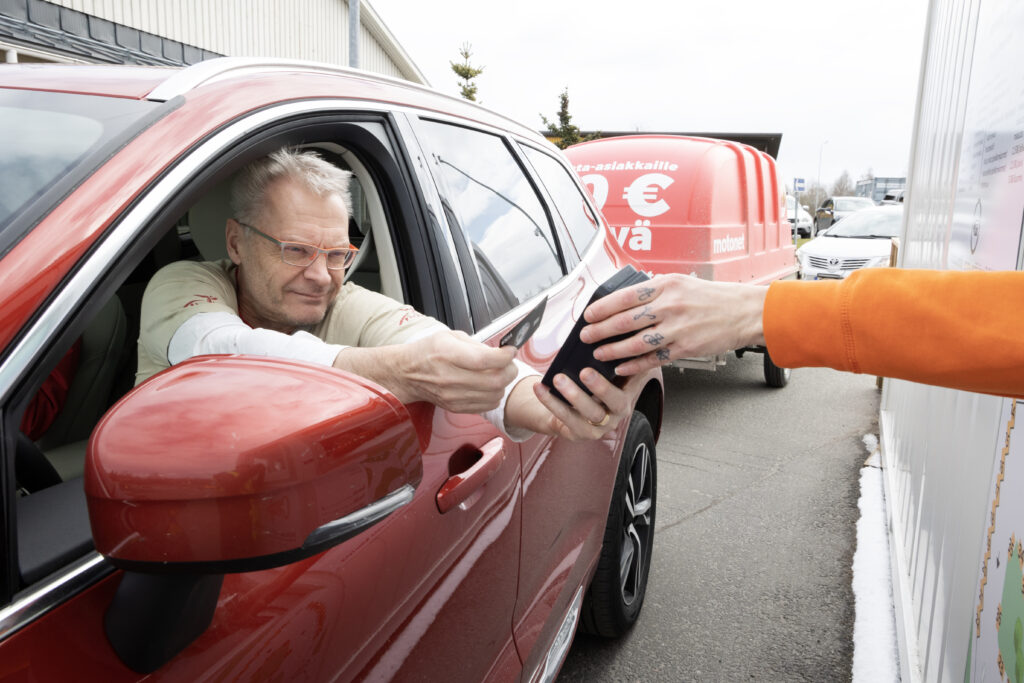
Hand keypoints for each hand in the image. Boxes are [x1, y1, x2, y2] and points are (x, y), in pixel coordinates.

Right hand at [335, 330, 516, 412]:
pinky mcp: (456, 407)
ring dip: (503, 384)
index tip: (510, 350)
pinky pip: (487, 405)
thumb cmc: (428, 352)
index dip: (504, 356)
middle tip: (509, 363)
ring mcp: (452, 395)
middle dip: (510, 370)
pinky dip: (494, 395)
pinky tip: (488, 385)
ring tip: (498, 373)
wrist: (407, 373)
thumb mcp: (450, 336)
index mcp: (447, 353)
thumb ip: (477, 344)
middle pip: (494, 380)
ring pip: (494, 395)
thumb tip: (502, 352)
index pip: (484, 359)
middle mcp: (449, 377)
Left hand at [504, 369, 643, 441]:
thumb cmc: (589, 387)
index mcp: (627, 394)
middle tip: (585, 372)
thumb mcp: (605, 374)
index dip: (632, 373)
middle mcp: (617, 413)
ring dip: (573, 395)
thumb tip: (608, 338)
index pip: (636, 383)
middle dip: (601, 387)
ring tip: (558, 378)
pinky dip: (550, 401)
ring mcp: (599, 427)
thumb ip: (610, 361)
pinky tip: (540, 387)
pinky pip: (564, 418)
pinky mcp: (579, 433)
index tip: (620, 360)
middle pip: (614, 401)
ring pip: (589, 413)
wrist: (569, 412)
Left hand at [578, 273, 767, 375]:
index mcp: (666, 285)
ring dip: (613, 349)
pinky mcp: (685, 348)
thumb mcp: (682, 283)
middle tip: (585, 336)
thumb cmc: (713, 297)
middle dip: (600, 330)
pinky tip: (622, 366)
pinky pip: (653, 358)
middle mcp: (670, 305)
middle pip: (625, 321)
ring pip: (635, 342)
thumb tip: (624, 299)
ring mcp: (677, 328)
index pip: (625, 296)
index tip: (588, 315)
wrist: (745, 311)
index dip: (602, 307)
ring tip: (598, 353)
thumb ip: (654, 290)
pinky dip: (634, 364)